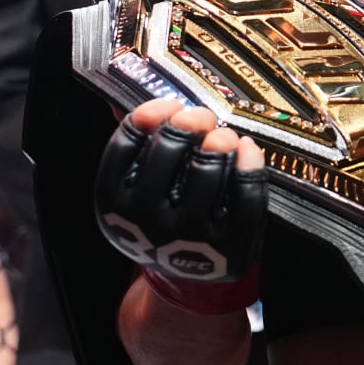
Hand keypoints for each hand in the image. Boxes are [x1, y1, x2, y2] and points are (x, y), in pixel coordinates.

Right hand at [96, 99, 266, 296]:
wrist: (186, 276)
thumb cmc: (161, 215)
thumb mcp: (135, 186)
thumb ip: (134, 141)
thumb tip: (124, 88)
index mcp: (113, 203)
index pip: (127, 142)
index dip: (151, 113)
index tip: (170, 106)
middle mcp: (147, 222)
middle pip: (169, 150)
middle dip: (189, 123)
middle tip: (201, 116)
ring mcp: (190, 236)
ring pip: (208, 170)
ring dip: (220, 141)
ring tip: (223, 136)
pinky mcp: (230, 246)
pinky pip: (247, 196)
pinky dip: (250, 165)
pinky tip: (247, 149)